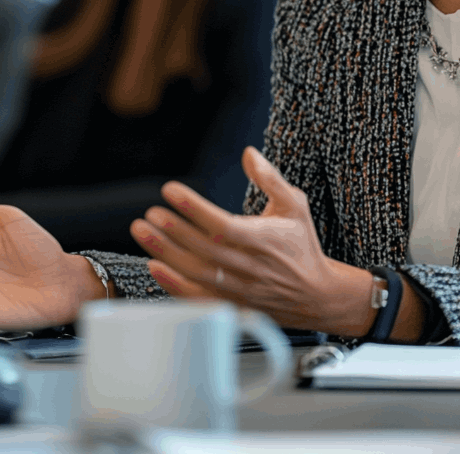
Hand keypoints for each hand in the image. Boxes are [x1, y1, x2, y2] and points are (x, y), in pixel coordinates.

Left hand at [130, 146, 390, 335]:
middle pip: (204, 249)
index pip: (223, 223)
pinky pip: (198, 299)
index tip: (170, 190)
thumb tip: (248, 153)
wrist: (316, 295)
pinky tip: (154, 267)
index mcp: (265, 239)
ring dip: (166, 253)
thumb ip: (270, 178)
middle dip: (173, 230)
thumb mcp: (294, 205)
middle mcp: (250, 267)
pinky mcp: (232, 306)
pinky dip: (174, 285)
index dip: (194, 208)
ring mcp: (240, 290)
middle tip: (150, 213)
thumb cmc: (302, 246)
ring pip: (197, 273)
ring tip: (143, 233)